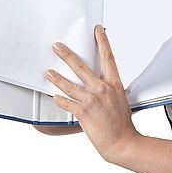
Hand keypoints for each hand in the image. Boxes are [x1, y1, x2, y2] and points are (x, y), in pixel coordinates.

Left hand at [46, 25, 139, 162]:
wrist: (123, 142)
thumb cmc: (123, 124)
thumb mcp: (121, 100)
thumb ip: (110, 90)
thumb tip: (104, 85)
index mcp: (114, 84)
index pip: (107, 57)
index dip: (102, 41)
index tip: (97, 30)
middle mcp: (102, 89)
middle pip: (81, 67)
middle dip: (67, 55)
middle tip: (57, 46)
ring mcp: (91, 100)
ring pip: (68, 84)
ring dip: (56, 77)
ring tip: (48, 72)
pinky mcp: (82, 112)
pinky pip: (66, 102)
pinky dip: (59, 99)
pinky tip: (54, 96)